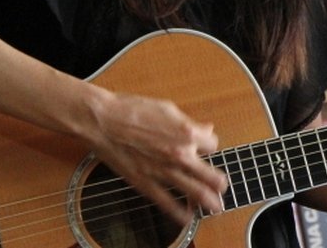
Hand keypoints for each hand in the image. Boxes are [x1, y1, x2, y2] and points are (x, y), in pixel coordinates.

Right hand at [83, 89, 227, 226]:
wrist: (103, 122)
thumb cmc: (132, 110)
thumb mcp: (168, 109)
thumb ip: (189, 123)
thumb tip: (206, 129)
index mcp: (187, 133)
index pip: (213, 145)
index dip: (209, 145)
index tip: (205, 148)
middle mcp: (180, 154)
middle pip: (212, 175)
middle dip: (219, 183)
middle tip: (222, 187)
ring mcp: (164, 171)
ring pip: (196, 192)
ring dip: (210, 202)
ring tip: (216, 208)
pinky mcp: (146, 182)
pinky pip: (167, 203)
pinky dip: (180, 213)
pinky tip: (187, 218)